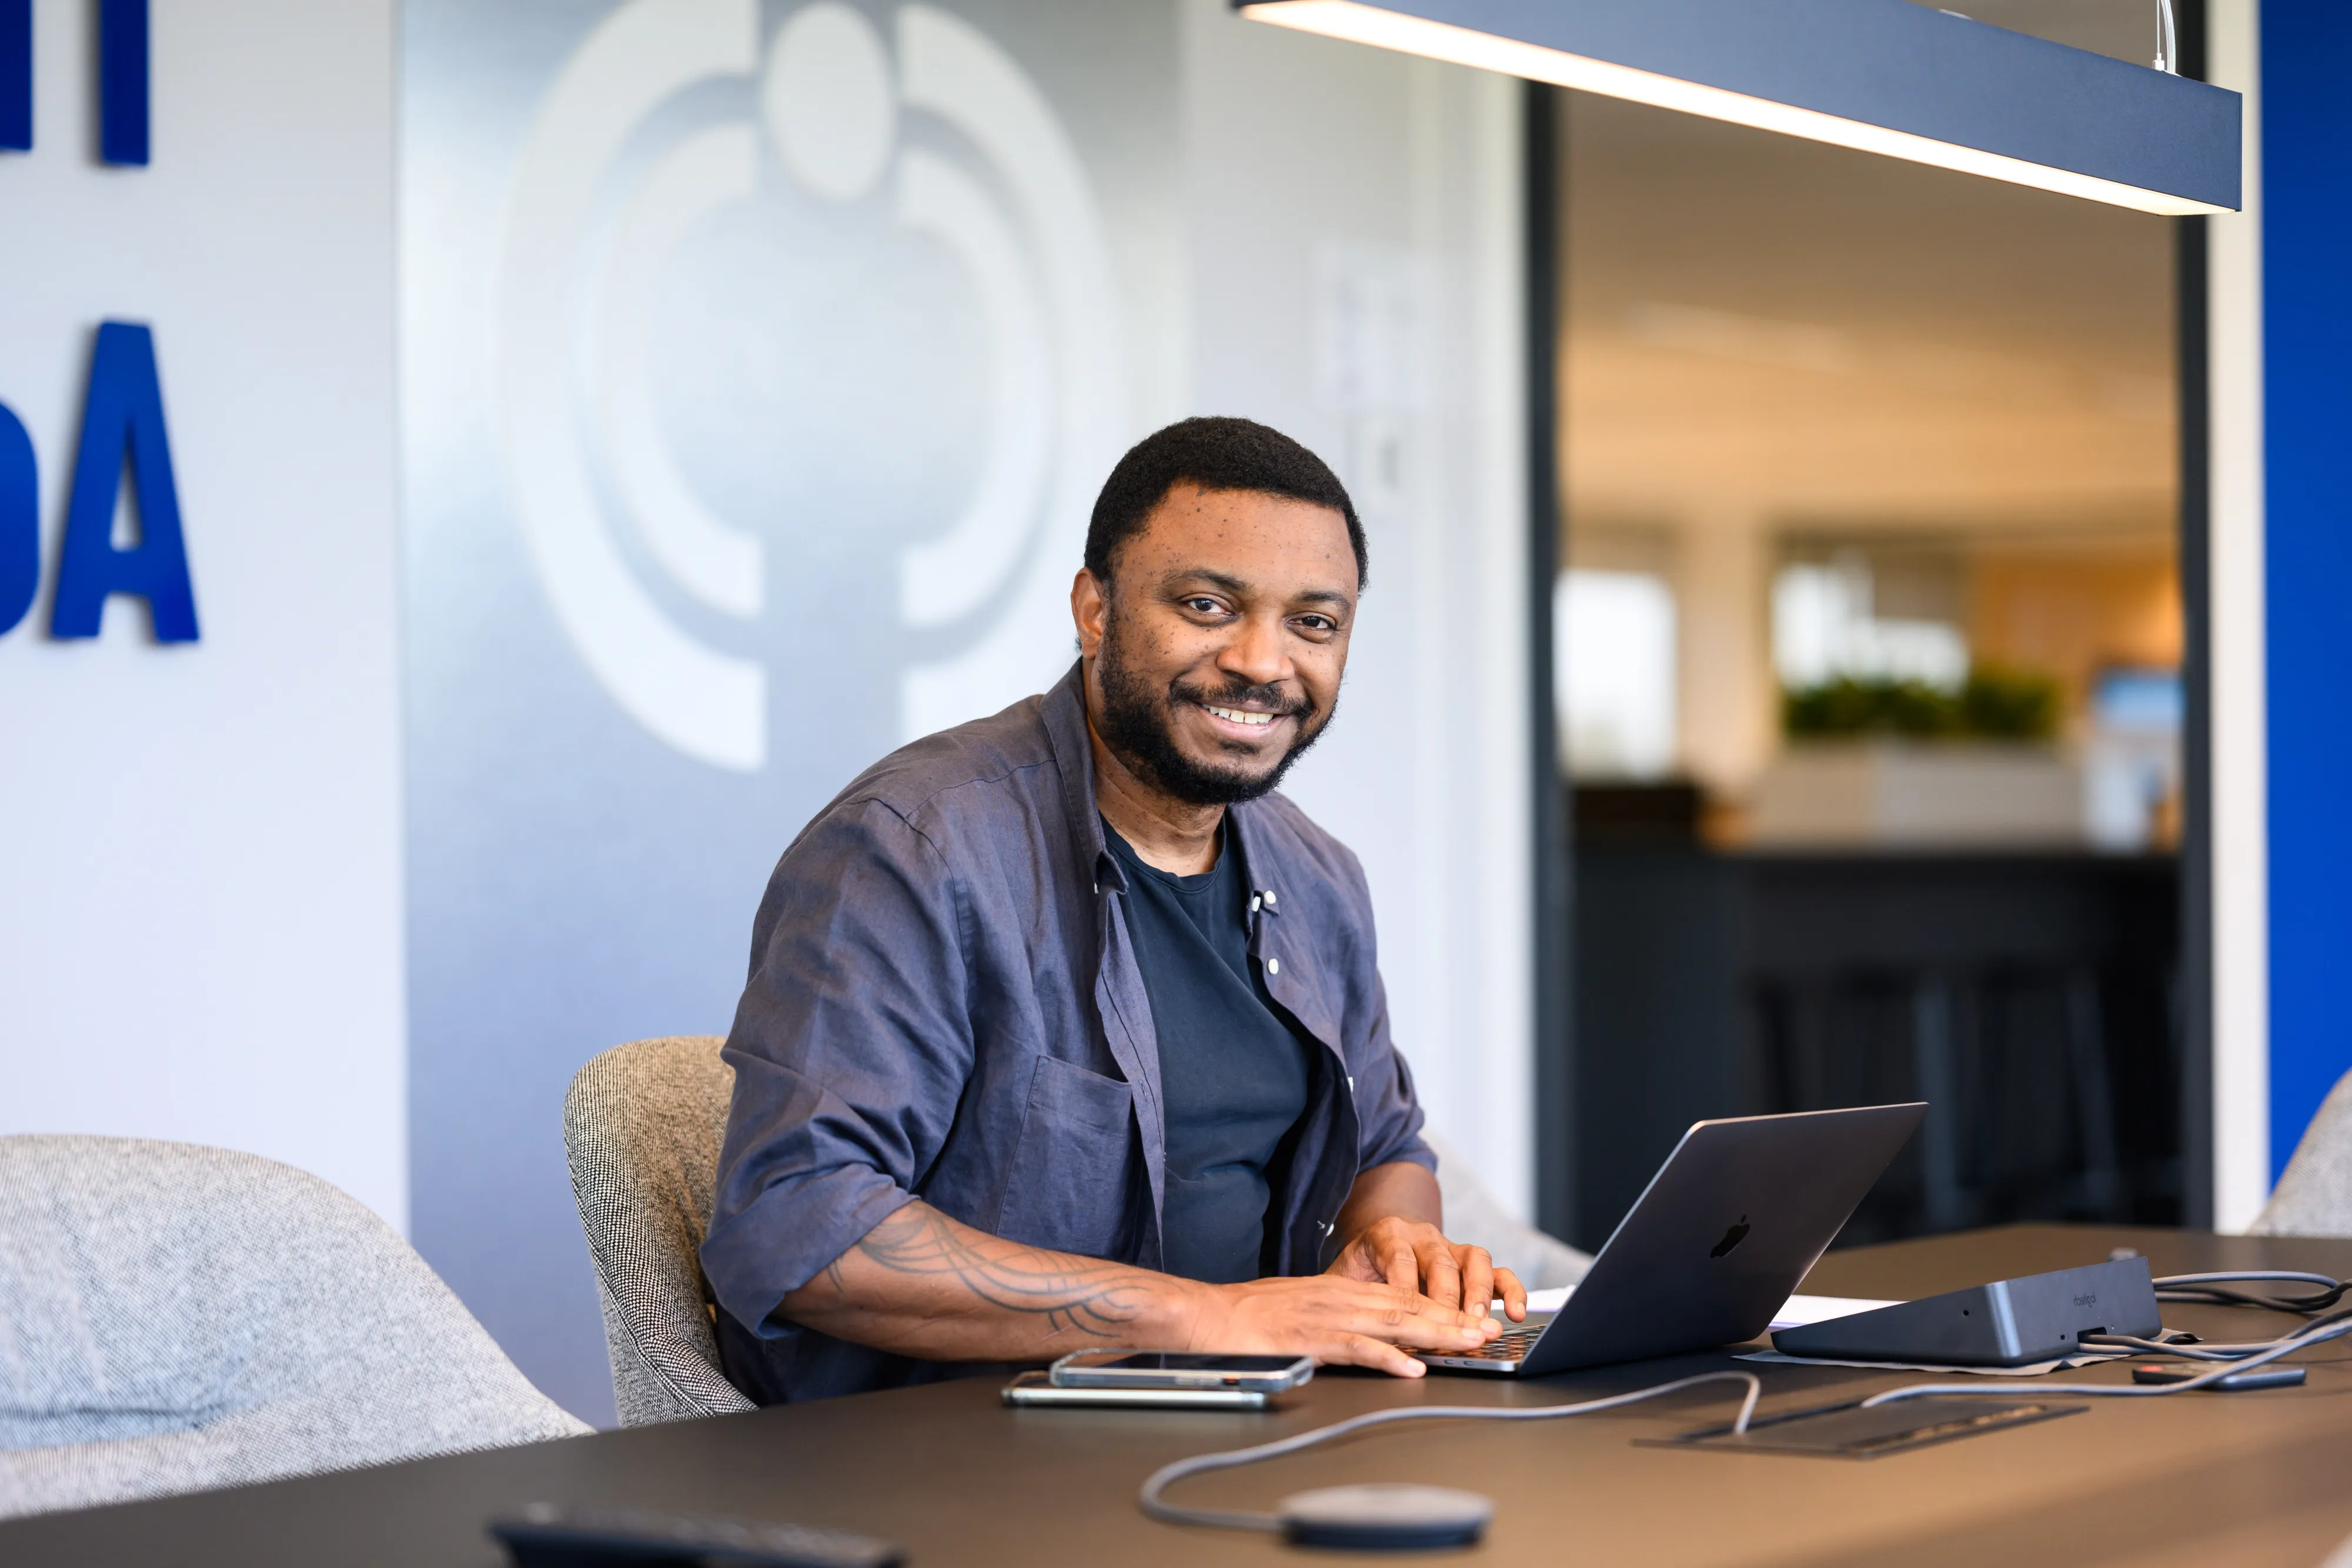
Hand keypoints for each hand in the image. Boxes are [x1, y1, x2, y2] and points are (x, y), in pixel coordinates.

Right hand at [1178, 1274, 1504, 1377]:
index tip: (1473, 1320)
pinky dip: (1387, 1357)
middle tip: (1490, 1330)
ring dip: (1436, 1334)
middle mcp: (1338, 1298)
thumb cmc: (1245, 1318)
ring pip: (1392, 1322)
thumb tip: (1367, 1339)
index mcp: (1338, 1291)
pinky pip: (1354, 1347)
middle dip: (1453, 1319)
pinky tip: (1412, 1367)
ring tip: (1470, 1344)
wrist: (1202, 1314)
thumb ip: (1335, 1320)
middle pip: (1408, 1307)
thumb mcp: (1300, 1311)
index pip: (1401, 1298)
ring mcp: (1324, 1316)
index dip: (1441, 1309)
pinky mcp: (1307, 1338)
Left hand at [1326, 1217, 1528, 1323]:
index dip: (1406, 1288)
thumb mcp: (1343, 1279)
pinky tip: (1516, 1312)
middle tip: (1451, 1325)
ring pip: (1474, 1260)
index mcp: (1387, 1234)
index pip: (1399, 1259)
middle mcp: (1423, 1236)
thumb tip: (1337, 1329)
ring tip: (1480, 1322)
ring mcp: (1451, 1247)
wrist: (1377, 1248)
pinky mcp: (1472, 1263)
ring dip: (1479, 1293)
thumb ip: (1344, 1296)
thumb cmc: (1358, 1271)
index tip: (1408, 1317)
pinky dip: (1511, 1290)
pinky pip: (1499, 1271)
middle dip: (1447, 1297)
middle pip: (1440, 1262)